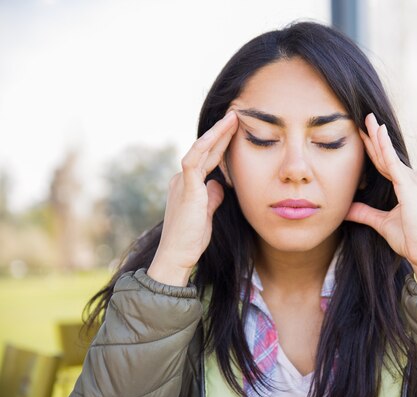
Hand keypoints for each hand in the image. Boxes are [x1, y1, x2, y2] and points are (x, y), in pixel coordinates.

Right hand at [148, 111, 238, 285]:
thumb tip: (221, 185)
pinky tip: (218, 133)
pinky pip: (194, 160)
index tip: (236, 131)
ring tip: (233, 118)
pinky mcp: (186, 188)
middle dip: (222, 133)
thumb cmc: (191, 239)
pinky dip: (206, 145)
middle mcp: (183, 179)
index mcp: (188, 184)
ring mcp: (183, 182)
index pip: (208, 159)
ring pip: (201, 150)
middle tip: (237, 116)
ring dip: (217, 133)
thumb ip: (213, 197)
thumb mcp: (208, 215)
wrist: (177, 256)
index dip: (222, 144)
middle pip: (206, 150)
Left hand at [345, 113, 416, 284]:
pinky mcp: (411, 188)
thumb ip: (365, 213)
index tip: (362, 133)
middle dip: (375, 136)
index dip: (374, 148)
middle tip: (364, 117)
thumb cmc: (411, 241)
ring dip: (378, 137)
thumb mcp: (382, 224)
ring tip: (368, 120)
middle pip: (387, 156)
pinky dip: (385, 149)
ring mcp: (414, 182)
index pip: (386, 163)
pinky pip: (394, 165)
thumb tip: (347, 208)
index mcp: (408, 186)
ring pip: (390, 156)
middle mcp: (414, 180)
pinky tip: (378, 135)